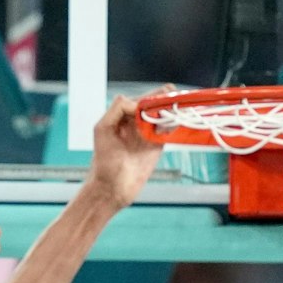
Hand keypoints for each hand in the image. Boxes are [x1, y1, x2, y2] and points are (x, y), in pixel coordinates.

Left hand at [87, 90, 167, 208]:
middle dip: (164, 98)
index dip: (148, 97)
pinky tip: (177, 121)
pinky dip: (174, 125)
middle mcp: (135, 123)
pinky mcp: (157, 146)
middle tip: (173, 95)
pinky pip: (168, 131)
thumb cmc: (104, 161)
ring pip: (163, 116)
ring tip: (179, 105)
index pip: (139, 99)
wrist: (113, 188)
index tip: (154, 102)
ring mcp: (147, 134)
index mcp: (122, 116)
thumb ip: (118, 109)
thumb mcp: (103, 128)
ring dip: (171, 110)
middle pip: (154, 105)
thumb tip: (138, 104)